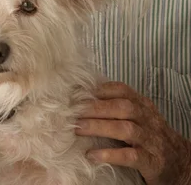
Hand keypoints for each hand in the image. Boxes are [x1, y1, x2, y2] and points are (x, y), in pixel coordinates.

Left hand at [75, 81, 190, 184]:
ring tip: (78, 128)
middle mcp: (147, 119)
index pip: (121, 89)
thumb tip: (85, 96)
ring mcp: (150, 140)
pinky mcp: (152, 162)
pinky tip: (93, 155)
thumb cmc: (152, 136)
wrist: (181, 163)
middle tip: (73, 111)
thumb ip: (118, 106)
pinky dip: (110, 154)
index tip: (77, 91)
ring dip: (99, 127)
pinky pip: (131, 156)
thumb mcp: (140, 116)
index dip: (99, 89)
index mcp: (142, 105)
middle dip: (95, 107)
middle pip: (121, 107)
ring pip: (125, 129)